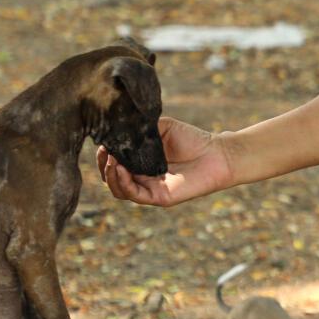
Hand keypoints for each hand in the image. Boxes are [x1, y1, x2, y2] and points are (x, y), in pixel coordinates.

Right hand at [97, 116, 233, 207]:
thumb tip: (120, 121)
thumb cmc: (192, 140)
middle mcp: (142, 177)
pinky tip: (120, 169)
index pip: (113, 164)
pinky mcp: (159, 197)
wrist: (217, 154)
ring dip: (110, 175)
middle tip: (103, 153)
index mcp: (141, 162)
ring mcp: (149, 188)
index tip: (101, 144)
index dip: (103, 156)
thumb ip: (142, 126)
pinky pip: (134, 195)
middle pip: (111, 179)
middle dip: (102, 166)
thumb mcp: (162, 127)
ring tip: (111, 160)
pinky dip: (123, 182)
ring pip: (119, 189)